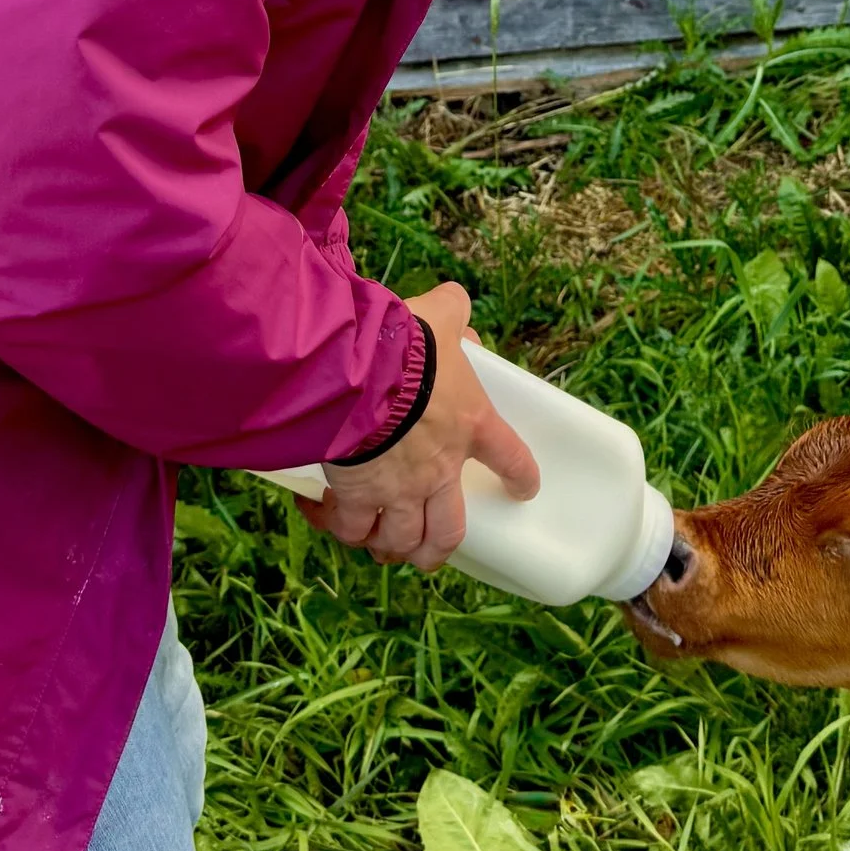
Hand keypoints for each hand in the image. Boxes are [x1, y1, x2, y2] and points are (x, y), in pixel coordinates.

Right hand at [299, 281, 539, 570]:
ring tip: (379, 543)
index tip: (524, 489)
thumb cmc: (405, 346)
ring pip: (400, 541)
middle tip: (428, 548)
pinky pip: (350, 527)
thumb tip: (454, 303)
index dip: (521, 476)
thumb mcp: (438, 317)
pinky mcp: (356, 496)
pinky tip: (325, 514)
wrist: (358, 375)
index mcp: (472, 425)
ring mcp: (398, 490)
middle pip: (448, 530)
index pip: (511, 458)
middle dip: (438, 548)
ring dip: (390, 546)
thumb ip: (452, 311)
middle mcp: (439, 469)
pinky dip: (339, 526)